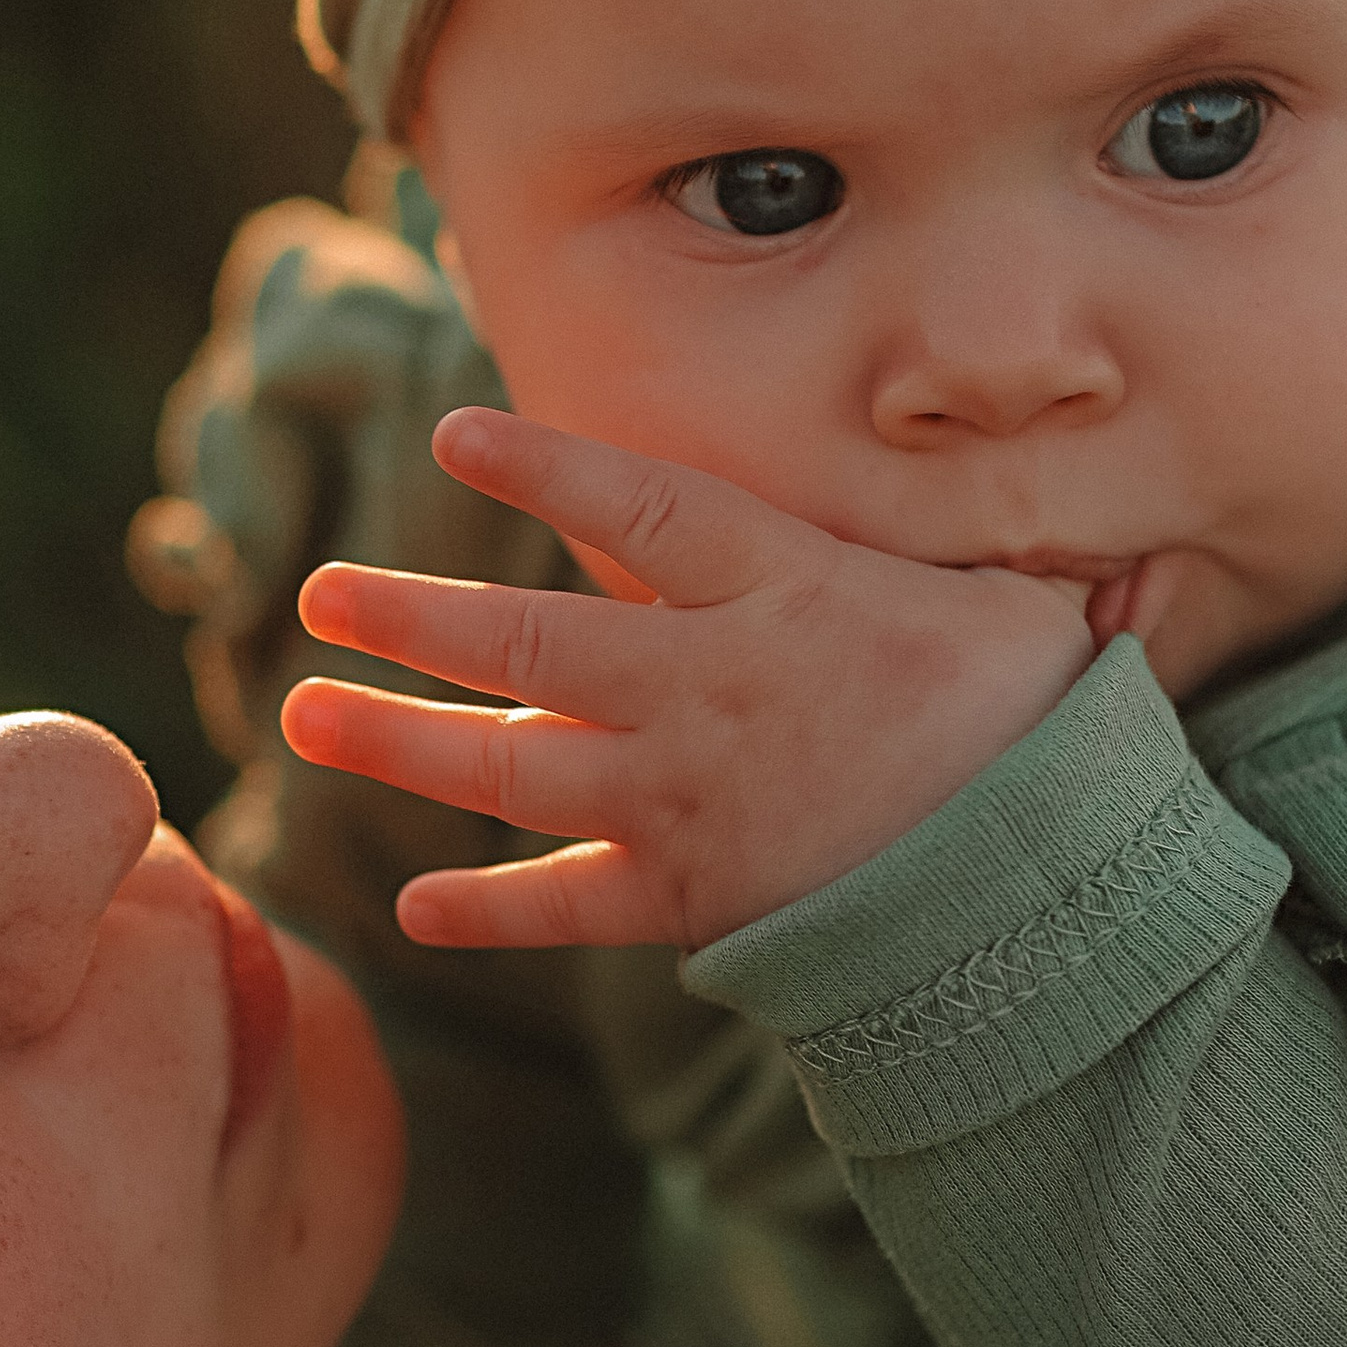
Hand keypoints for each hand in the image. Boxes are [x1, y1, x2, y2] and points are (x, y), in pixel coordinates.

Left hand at [280, 407, 1099, 950]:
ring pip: (509, 766)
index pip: (636, 510)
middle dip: (411, 617)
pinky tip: (413, 907)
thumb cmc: (1038, 725)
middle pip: (525, 643)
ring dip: (398, 742)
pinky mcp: (689, 897)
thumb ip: (932, 558)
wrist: (1043, 881)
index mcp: (781, 590)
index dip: (542, 470)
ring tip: (303, 715)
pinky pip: (566, 903)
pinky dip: (488, 909)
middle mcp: (706, 686)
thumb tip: (952, 514)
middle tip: (321, 594)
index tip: (460, 437)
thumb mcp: (1003, 604)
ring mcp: (684, 797)